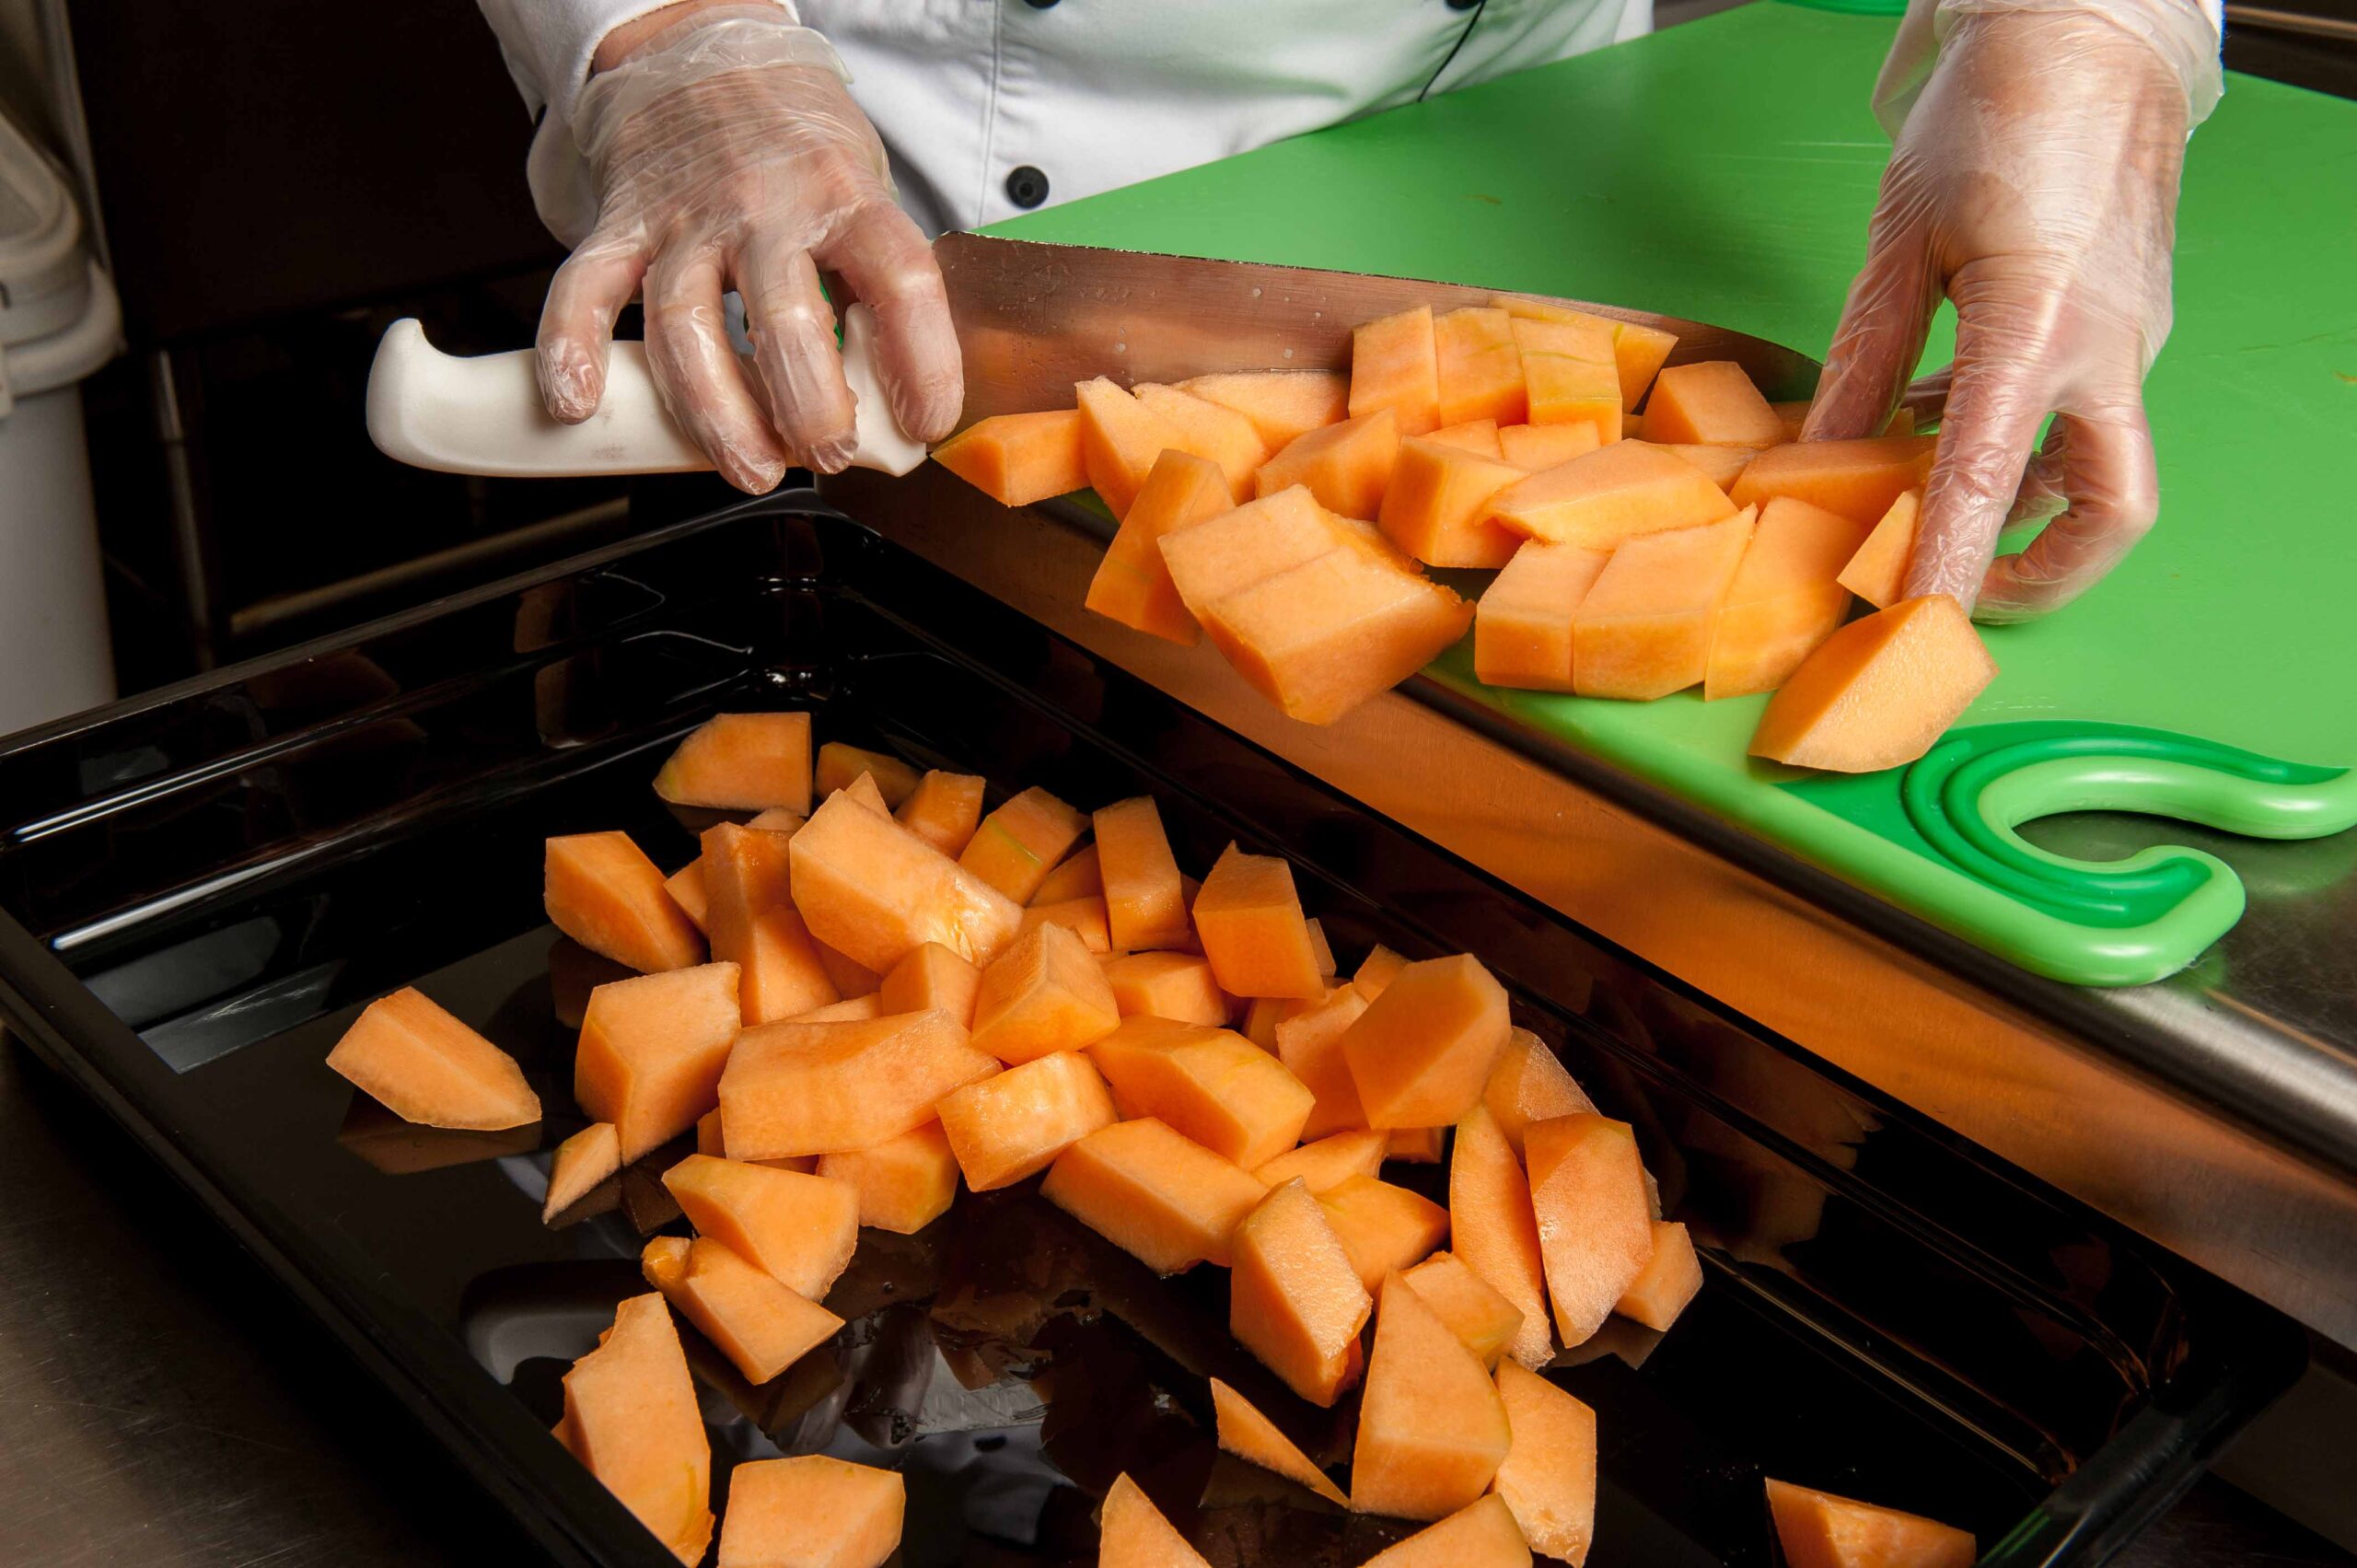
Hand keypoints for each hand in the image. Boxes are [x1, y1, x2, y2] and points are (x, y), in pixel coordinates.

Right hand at [538, 4, 961, 490]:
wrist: (707, 59)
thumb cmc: (797, 150)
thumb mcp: (864, 196)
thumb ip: (875, 289)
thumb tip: (900, 402)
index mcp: (845, 198)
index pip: (900, 280)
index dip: (923, 361)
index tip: (924, 424)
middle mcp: (765, 207)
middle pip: (785, 317)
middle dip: (809, 406)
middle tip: (827, 455)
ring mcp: (687, 219)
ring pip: (686, 324)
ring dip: (715, 412)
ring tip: (748, 466)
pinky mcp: (622, 226)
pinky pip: (586, 288)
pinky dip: (571, 346)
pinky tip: (577, 401)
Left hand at [1803, 4, 2205, 619]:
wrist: (2092, 35)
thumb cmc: (1994, 116)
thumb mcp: (1902, 239)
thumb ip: (1866, 359)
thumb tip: (1816, 460)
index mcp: (2040, 326)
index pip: (1991, 481)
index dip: (1950, 566)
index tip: (1915, 625)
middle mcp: (2105, 347)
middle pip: (2110, 508)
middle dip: (2042, 572)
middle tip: (1954, 587)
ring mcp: (2128, 337)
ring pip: (2099, 465)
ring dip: (2022, 502)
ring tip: (1914, 490)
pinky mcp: (2126, 322)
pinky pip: (2084, 413)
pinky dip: (2022, 441)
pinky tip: (1940, 421)